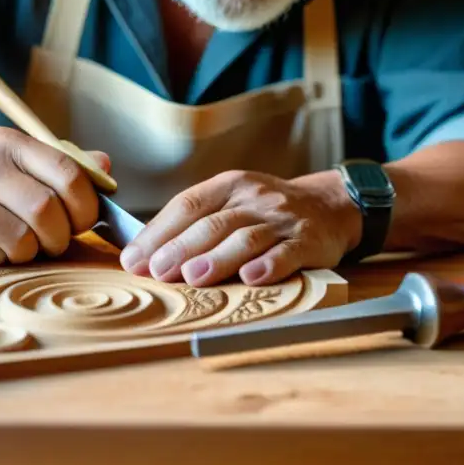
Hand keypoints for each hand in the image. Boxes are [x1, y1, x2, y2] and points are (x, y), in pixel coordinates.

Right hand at [0, 126, 109, 264]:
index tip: (83, 220)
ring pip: (23, 240)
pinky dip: (6, 260)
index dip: (86, 205)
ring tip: (22, 242)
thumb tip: (106, 169)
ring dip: (32, 252)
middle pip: (46, 211)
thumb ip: (64, 166)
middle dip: (59, 235)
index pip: (67, 172)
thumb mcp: (21, 162)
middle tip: (53, 239)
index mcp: (10, 143)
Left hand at [118, 169, 361, 286]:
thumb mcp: (230, 204)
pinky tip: (252, 278)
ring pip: (246, 238)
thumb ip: (191, 225)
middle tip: (157, 271)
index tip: (135, 259)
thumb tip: (143, 255)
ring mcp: (282, 219)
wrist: (329, 205)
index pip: (186, 206)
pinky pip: (288, 252)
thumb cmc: (265, 212)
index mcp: (228, 186)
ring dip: (218, 258)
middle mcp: (254, 198)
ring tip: (193, 277)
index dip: (158, 233)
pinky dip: (269, 265)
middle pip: (213, 223)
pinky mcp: (309, 240)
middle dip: (181, 248)